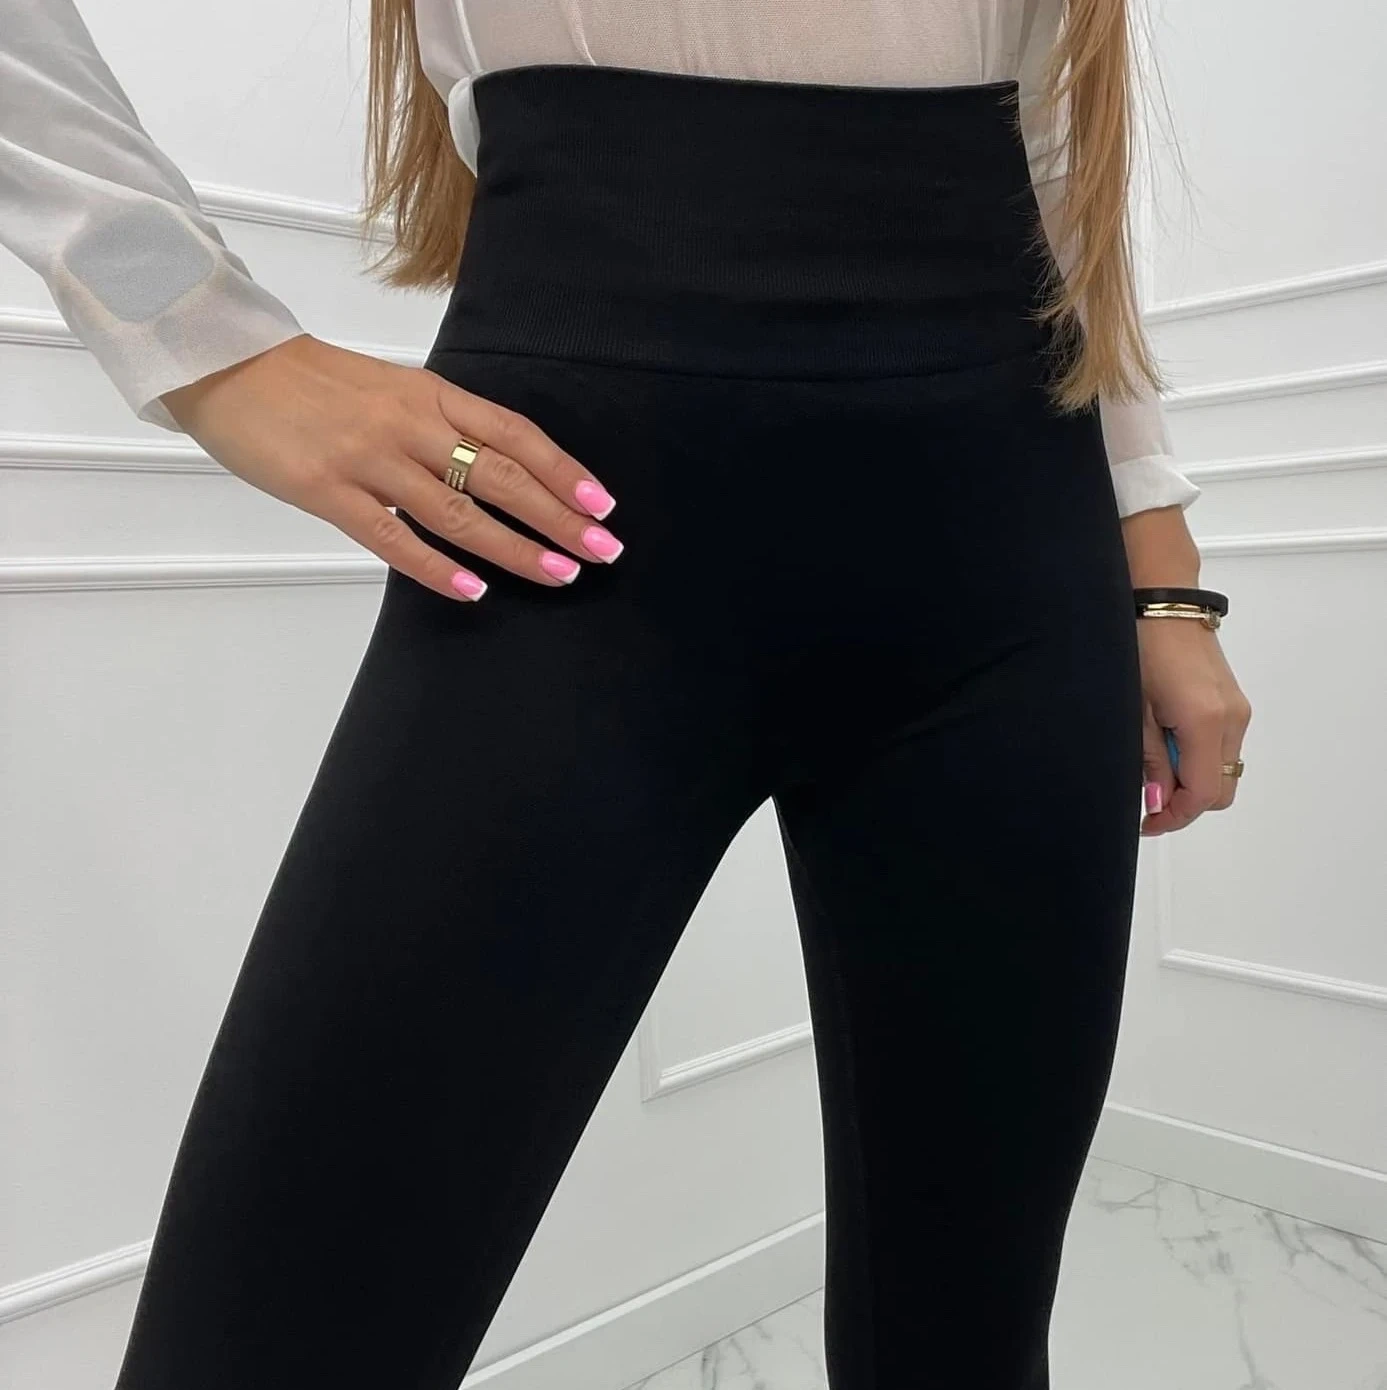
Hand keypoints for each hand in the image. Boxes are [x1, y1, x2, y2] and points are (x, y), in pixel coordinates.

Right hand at [158, 333, 621, 600]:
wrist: (225, 362)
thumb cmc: (309, 381)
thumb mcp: (388, 388)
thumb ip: (437, 426)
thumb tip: (491, 471)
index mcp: (430, 394)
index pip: (515, 434)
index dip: (563, 471)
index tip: (602, 505)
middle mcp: (410, 424)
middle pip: (502, 475)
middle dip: (560, 517)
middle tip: (604, 550)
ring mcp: (369, 458)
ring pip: (459, 511)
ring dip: (515, 547)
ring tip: (558, 575)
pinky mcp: (327, 490)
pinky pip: (391, 537)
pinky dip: (435, 567)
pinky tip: (472, 589)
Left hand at [1136, 617, 1251, 835]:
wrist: (1163, 603)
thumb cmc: (1141, 647)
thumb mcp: (1134, 711)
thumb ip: (1149, 759)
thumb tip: (1156, 800)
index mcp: (1207, 724)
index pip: (1202, 794)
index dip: (1174, 817)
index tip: (1147, 821)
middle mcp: (1233, 720)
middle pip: (1220, 790)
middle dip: (1185, 802)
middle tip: (1147, 798)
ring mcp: (1237, 710)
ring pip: (1223, 770)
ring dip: (1191, 779)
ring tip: (1153, 762)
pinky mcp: (1233, 702)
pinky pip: (1222, 747)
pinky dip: (1198, 757)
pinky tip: (1167, 741)